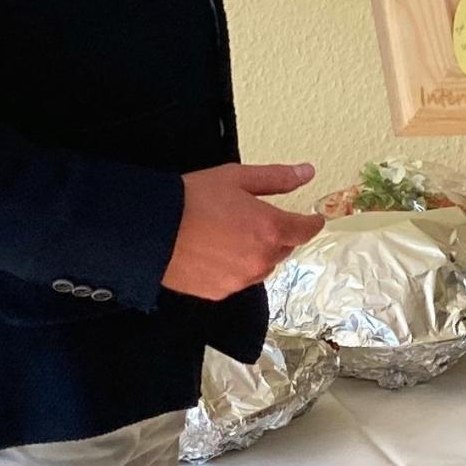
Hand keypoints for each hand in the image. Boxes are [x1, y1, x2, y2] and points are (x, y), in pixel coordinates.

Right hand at [163, 162, 323, 299]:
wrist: (152, 230)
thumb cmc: (193, 198)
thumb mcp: (237, 177)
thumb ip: (277, 178)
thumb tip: (307, 173)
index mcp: (271, 229)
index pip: (304, 230)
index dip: (311, 223)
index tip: (314, 219)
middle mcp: (261, 259)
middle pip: (283, 249)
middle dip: (278, 234)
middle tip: (257, 218)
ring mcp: (241, 280)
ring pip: (261, 266)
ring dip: (257, 252)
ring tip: (231, 234)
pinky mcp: (220, 292)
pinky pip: (239, 280)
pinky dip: (235, 267)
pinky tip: (217, 252)